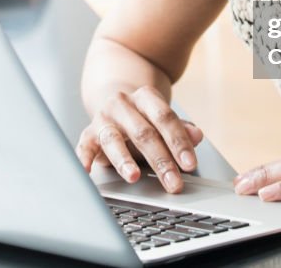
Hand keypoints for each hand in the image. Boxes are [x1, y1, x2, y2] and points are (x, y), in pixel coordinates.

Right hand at [75, 86, 203, 192]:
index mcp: (145, 97)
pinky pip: (84, 146)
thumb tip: (197, 136)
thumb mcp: (163, 120)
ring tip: (134, 176)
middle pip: (143, 132)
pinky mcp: (88, 134)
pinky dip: (84, 159)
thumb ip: (180, 129)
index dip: (178, 142)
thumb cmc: (145, 118)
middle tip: (173, 183)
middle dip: (160, 160)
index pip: (165, 118)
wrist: (116, 106)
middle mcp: (122, 104)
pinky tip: (89, 171)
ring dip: (124, 160)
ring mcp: (103, 118)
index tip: (190, 164)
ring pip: (113, 139)